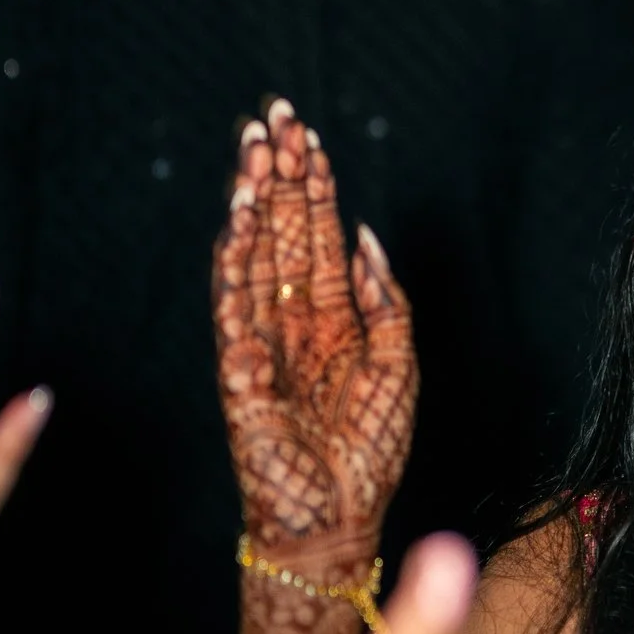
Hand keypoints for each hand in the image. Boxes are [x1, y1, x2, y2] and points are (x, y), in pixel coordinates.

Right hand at [215, 104, 415, 560]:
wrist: (341, 515)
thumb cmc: (370, 448)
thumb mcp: (400, 362)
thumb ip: (384, 297)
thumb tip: (364, 233)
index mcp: (334, 316)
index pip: (319, 233)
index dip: (312, 183)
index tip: (304, 132)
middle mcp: (294, 318)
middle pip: (283, 231)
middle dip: (278, 174)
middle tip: (272, 118)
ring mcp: (263, 340)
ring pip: (254, 256)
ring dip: (253, 204)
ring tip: (252, 153)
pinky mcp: (240, 369)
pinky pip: (233, 306)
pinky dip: (234, 262)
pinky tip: (237, 222)